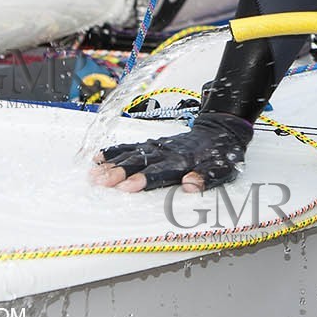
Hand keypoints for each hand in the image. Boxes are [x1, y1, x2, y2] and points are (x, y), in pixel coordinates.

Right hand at [89, 111, 254, 192]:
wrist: (221, 129)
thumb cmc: (221, 153)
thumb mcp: (223, 168)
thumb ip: (206, 177)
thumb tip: (190, 186)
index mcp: (182, 161)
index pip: (159, 172)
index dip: (143, 179)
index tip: (127, 187)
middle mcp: (166, 152)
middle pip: (139, 162)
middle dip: (118, 172)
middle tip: (101, 182)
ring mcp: (158, 146)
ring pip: (131, 154)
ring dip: (111, 164)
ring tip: (93, 174)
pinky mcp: (153, 144)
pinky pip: (130, 146)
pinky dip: (114, 151)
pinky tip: (98, 158)